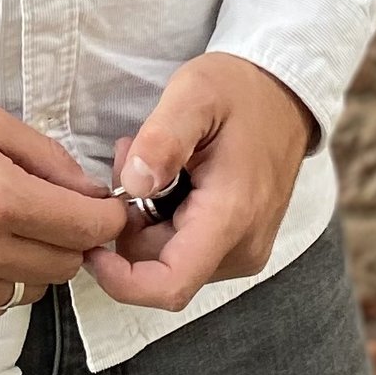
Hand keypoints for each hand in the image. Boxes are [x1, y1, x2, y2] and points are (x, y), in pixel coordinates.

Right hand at [0, 87, 129, 324]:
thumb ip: (48, 159)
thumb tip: (90, 194)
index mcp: (0, 198)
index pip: (85, 227)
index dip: (107, 218)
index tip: (106, 209)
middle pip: (64, 265)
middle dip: (71, 239)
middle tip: (54, 212)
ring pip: (31, 290)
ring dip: (34, 263)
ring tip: (9, 229)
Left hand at [83, 54, 319, 313]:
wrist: (284, 93)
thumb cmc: (240, 90)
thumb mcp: (194, 93)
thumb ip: (162, 140)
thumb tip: (133, 185)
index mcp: (231, 216)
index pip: (170, 285)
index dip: (120, 280)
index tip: (91, 244)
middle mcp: (242, 248)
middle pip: (158, 266)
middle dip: (131, 220)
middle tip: (133, 159)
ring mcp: (243, 252)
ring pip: (167, 258)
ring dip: (147, 217)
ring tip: (160, 161)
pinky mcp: (239, 246)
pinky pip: (184, 247)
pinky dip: (164, 218)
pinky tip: (174, 176)